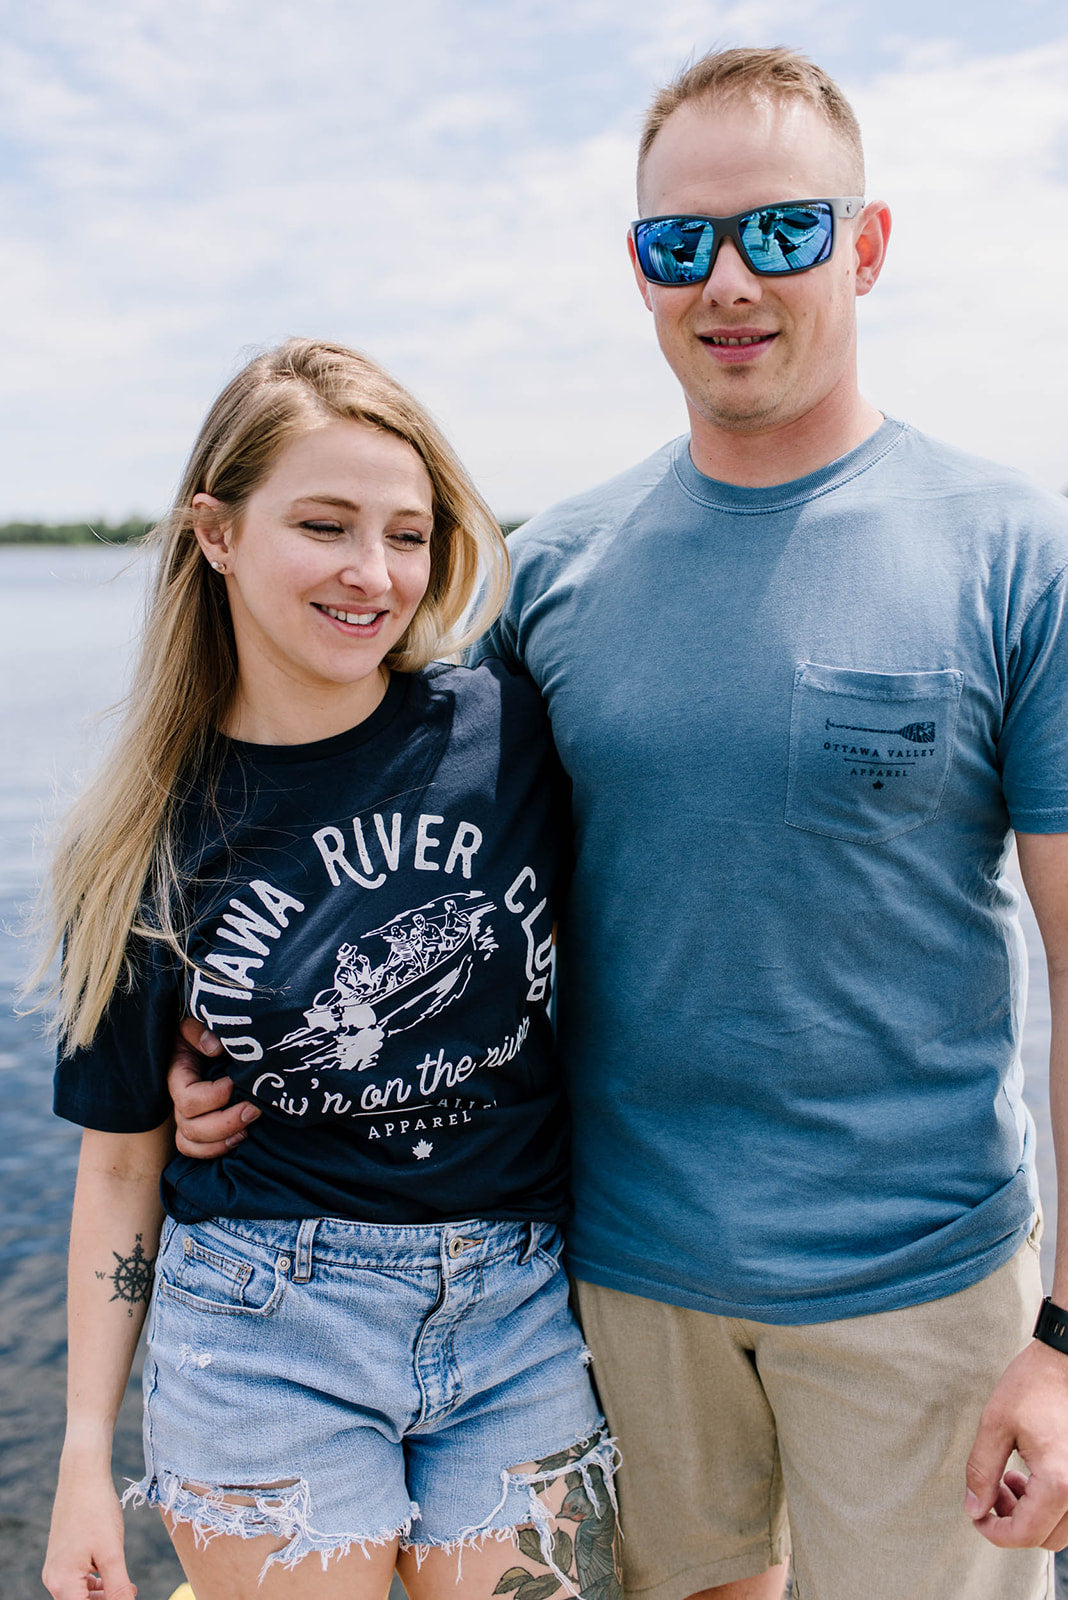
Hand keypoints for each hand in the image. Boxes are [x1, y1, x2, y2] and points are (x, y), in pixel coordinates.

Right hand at [42, 1463, 135, 1598]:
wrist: (83, 1475)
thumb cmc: (96, 1510)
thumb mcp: (112, 1553)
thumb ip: (118, 1587)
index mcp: (63, 1583)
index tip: (126, 1597)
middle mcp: (54, 1579)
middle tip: (130, 1593)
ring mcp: (56, 1568)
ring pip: (78, 1595)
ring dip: (101, 1596)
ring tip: (126, 1587)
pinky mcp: (61, 1558)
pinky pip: (76, 1581)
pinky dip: (94, 1584)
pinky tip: (110, 1576)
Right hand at [168, 1016, 258, 1157]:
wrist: (212, 1037)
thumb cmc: (205, 1029)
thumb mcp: (197, 1021)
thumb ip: (201, 1031)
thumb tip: (213, 1048)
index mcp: (179, 1075)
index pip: (188, 1099)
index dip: (214, 1097)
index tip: (236, 1083)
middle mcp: (179, 1099)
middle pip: (190, 1127)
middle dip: (225, 1123)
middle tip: (254, 1109)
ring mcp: (188, 1115)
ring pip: (191, 1143)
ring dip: (222, 1141)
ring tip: (248, 1128)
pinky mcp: (200, 1124)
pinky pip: (197, 1149)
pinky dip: (217, 1149)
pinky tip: (241, 1137)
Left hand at [964, 1338, 1067, 1548]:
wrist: (1066, 1359)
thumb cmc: (1033, 1384)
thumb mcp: (996, 1424)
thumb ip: (981, 1471)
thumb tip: (974, 1509)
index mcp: (1059, 1482)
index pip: (1026, 1533)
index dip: (994, 1533)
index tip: (977, 1516)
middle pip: (1046, 1539)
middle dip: (1013, 1523)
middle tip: (993, 1491)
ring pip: (1062, 1530)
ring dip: (1033, 1516)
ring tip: (1011, 1480)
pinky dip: (1050, 1506)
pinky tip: (1031, 1477)